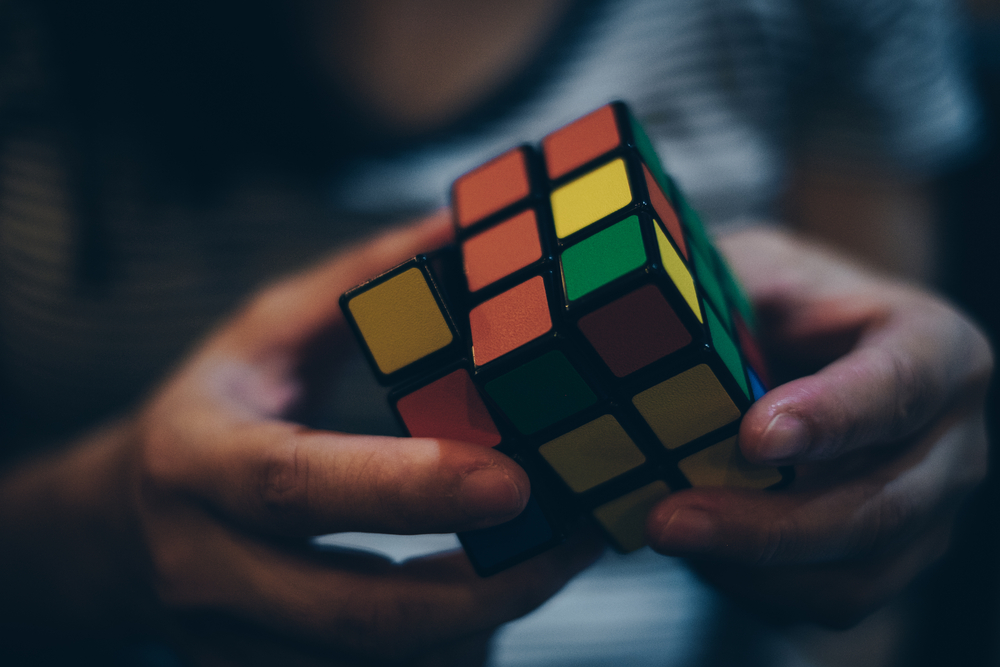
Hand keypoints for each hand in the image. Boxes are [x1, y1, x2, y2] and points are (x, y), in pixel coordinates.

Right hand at [1, 211, 600, 665]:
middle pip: (353, 610)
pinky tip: (494, 595)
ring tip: (556, 560)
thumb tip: (462, 226)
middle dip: (482, 587)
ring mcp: (226, 639)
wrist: (123, 519)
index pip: (297, 487)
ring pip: (374, 663)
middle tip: (576, 539)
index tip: (516, 479)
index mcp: (197, 460)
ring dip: (481, 621)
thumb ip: (361, 280)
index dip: (408, 490)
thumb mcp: (266, 330)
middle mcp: (203, 565)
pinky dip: (448, 649)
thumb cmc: (216, 408)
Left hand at [645, 227, 990, 626]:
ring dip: (753, 568)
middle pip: (882, 505)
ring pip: (858, 574)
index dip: (833, 416)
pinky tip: (698, 553)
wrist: (799, 348)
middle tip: (670, 518)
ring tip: (666, 536)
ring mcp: (926, 512)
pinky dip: (755, 587)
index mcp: (935, 346)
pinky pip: (828, 601)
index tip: (755, 438)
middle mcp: (950, 439)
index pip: (901, 384)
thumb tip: (645, 312)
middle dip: (768, 523)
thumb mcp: (755, 267)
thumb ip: (727, 286)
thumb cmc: (777, 301)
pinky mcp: (886, 560)